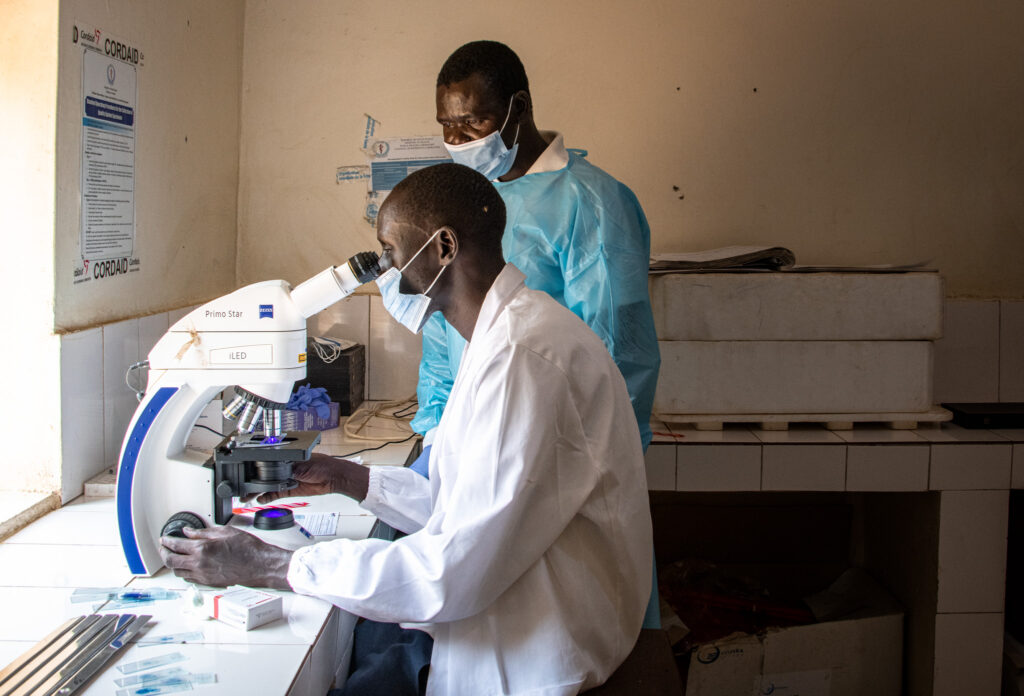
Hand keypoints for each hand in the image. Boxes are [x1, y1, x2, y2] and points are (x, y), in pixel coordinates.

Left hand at [159, 525, 292, 588]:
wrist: (259, 565)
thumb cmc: (247, 548)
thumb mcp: (225, 532)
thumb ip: (203, 532)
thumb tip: (189, 532)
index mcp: (202, 548)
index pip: (176, 545)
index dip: (166, 541)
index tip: (164, 538)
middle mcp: (199, 563)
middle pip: (171, 561)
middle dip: (164, 553)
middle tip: (163, 547)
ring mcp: (203, 575)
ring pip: (178, 571)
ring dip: (172, 563)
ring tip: (174, 556)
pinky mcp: (208, 582)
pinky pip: (188, 578)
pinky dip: (183, 571)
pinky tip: (186, 566)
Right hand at [250, 452, 368, 503]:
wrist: (334, 477)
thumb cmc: (322, 465)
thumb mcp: (302, 465)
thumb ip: (287, 469)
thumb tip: (274, 471)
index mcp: (285, 458)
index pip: (267, 464)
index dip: (256, 470)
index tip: (246, 475)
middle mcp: (284, 469)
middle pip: (264, 476)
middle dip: (253, 482)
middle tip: (242, 489)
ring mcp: (286, 480)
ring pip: (268, 486)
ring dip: (257, 492)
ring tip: (247, 497)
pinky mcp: (290, 490)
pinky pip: (275, 495)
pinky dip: (267, 497)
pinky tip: (260, 500)